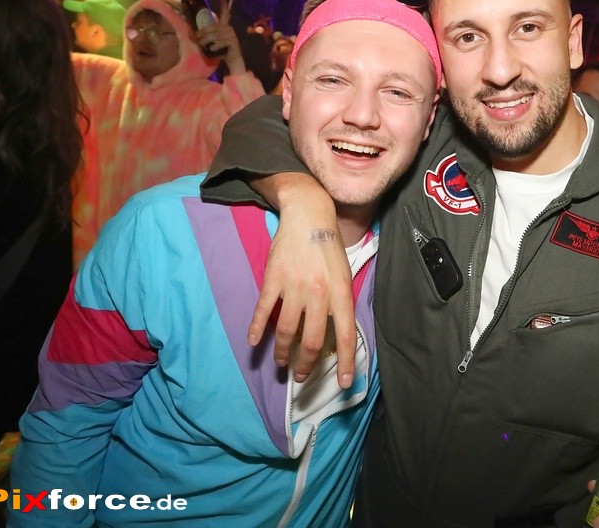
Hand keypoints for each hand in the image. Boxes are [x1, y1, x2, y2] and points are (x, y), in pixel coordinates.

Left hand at [196, 18, 245, 73]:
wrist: (232, 60)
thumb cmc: (221, 50)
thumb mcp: (213, 41)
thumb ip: (205, 36)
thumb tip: (193, 34)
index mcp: (224, 26)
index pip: (225, 13)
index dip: (224, 5)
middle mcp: (228, 28)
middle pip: (213, 27)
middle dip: (203, 32)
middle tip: (196, 38)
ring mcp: (232, 35)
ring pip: (215, 35)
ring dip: (206, 40)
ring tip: (201, 45)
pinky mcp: (233, 42)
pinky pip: (221, 42)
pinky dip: (215, 46)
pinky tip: (211, 49)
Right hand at [247, 176, 356, 387]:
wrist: (309, 215)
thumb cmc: (330, 247)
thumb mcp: (344, 275)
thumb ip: (340, 303)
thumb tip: (335, 335)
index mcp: (341, 293)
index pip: (345, 336)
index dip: (344, 363)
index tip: (343, 384)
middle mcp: (319, 293)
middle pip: (312, 340)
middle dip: (307, 364)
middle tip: (302, 375)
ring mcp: (295, 286)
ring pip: (286, 331)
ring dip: (282, 352)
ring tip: (282, 362)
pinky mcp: (274, 279)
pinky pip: (264, 310)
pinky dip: (257, 329)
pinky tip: (253, 342)